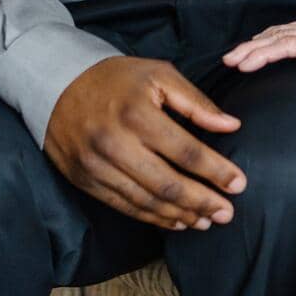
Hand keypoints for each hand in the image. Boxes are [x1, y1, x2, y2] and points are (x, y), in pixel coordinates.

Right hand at [43, 56, 245, 231]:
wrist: (56, 84)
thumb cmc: (117, 78)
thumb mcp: (159, 74)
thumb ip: (196, 102)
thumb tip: (231, 126)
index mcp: (137, 113)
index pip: (185, 151)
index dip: (215, 171)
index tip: (239, 184)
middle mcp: (114, 143)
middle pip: (166, 184)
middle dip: (202, 202)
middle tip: (227, 213)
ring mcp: (96, 165)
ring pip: (145, 201)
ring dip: (180, 215)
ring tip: (207, 221)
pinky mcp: (85, 180)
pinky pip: (124, 206)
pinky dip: (153, 217)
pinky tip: (176, 220)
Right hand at [222, 14, 295, 87]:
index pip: (288, 45)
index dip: (262, 54)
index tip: (240, 64)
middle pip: (281, 35)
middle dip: (252, 47)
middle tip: (228, 60)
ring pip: (286, 30)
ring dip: (261, 41)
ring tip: (239, 52)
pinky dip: (276, 35)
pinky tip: (270, 41)